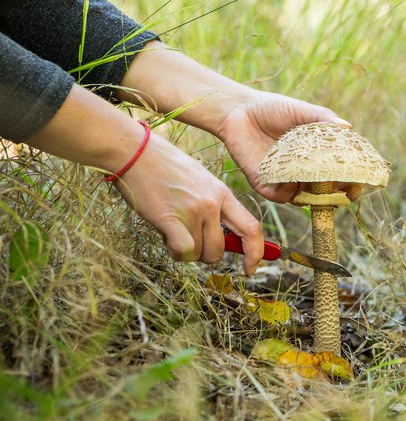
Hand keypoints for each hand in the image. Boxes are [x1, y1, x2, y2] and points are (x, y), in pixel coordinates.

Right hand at [25, 84, 266, 274]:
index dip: (255, 252)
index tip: (251, 269)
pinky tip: (166, 238)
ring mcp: (193, 210)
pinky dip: (175, 252)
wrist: (135, 152)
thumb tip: (222, 240)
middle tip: (188, 241)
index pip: (251, 228)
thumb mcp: (200, 181)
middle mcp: (212, 203)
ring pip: (198, 253)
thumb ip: (213, 207)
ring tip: (170, 227)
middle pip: (220, 249)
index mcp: (222, 193)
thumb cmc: (164, 167)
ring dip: (185, 250)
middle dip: (205, 254)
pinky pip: (184, 251)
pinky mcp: (171, 218)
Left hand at [217, 91, 360, 202]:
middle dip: (335, 195)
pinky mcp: (264, 183)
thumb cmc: (272, 108)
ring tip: (314, 180)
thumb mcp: (301, 111)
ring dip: (311, 194)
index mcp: (316, 156)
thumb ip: (323, 119)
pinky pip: (279, 196)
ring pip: (303, 198)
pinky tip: (289, 179)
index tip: (358, 185)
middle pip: (324, 193)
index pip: (339, 176)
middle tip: (342, 190)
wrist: (238, 110)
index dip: (351, 183)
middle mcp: (302, 172)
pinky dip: (287, 192)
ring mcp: (284, 179)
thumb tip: (347, 127)